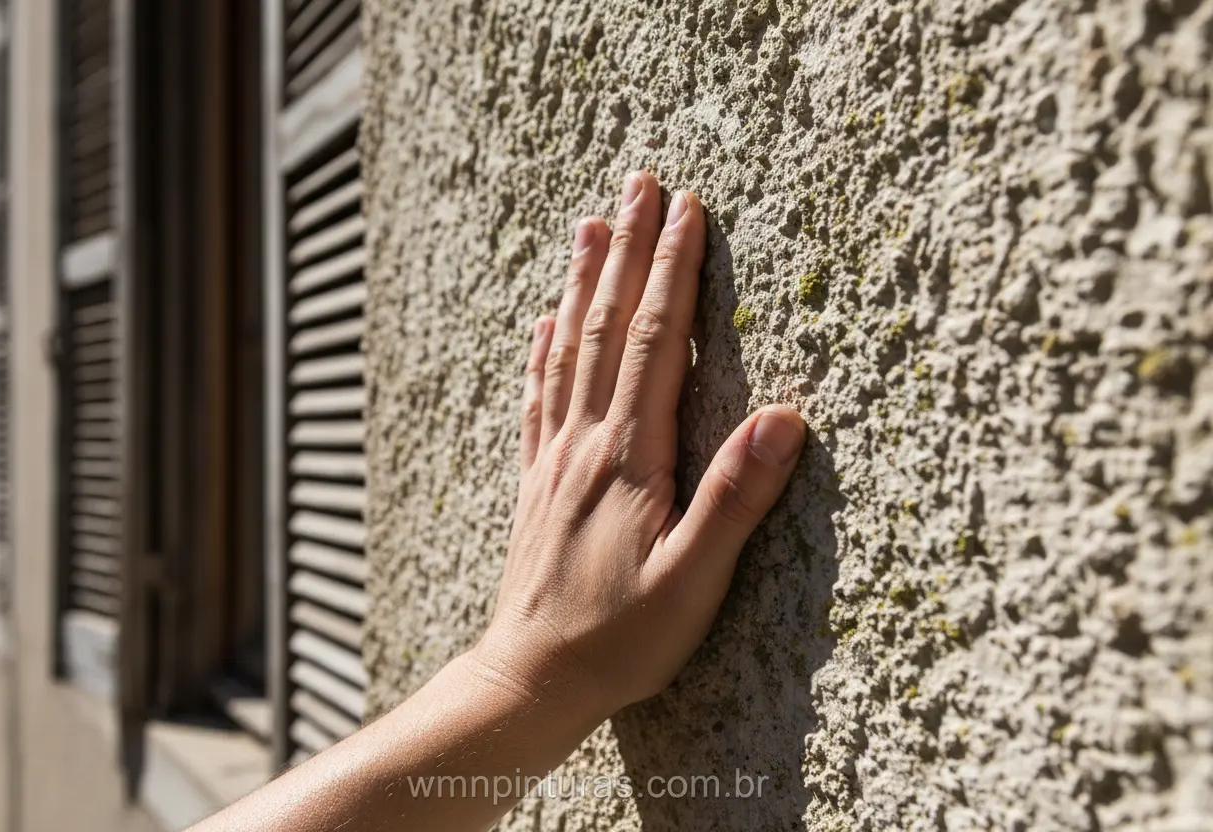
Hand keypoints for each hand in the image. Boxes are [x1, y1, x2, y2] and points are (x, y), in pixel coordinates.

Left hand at [474, 171, 806, 723]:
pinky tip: (542, 323)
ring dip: (580, 284)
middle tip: (639, 183)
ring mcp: (555, 460)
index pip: (653, 343)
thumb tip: (784, 418)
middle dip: (628, 252)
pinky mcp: (537, 482)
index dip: (672, 273)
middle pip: (605, 328)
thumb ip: (736, 499)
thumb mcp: (695, 582)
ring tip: (589, 226)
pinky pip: (537, 399)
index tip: (688, 212)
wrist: (530, 679)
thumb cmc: (620, 638)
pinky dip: (541, 351)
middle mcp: (586, 444)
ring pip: (566, 351)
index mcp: (630, 458)